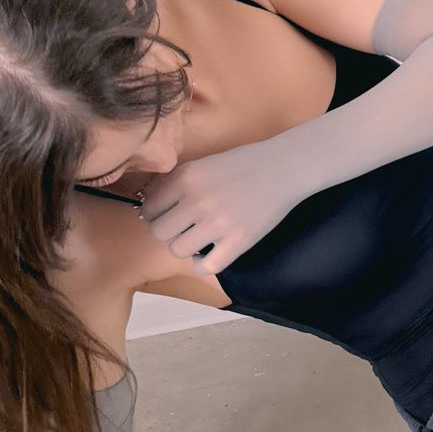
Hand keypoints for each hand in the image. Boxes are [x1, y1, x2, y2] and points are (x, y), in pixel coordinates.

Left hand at [137, 141, 307, 274]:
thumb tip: (149, 211)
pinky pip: (205, 266)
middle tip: (184, 228)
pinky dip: (203, 264)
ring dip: (186, 247)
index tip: (168, 216)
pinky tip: (210, 253)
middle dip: (169, 232)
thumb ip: (176, 184)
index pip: (149, 208)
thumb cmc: (242, 164)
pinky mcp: (238, 241)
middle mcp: (197, 201)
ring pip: (178, 250)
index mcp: (185, 178)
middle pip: (159, 232)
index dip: (155, 215)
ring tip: (199, 239)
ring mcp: (217, 223)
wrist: (283, 169)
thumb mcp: (202, 164)